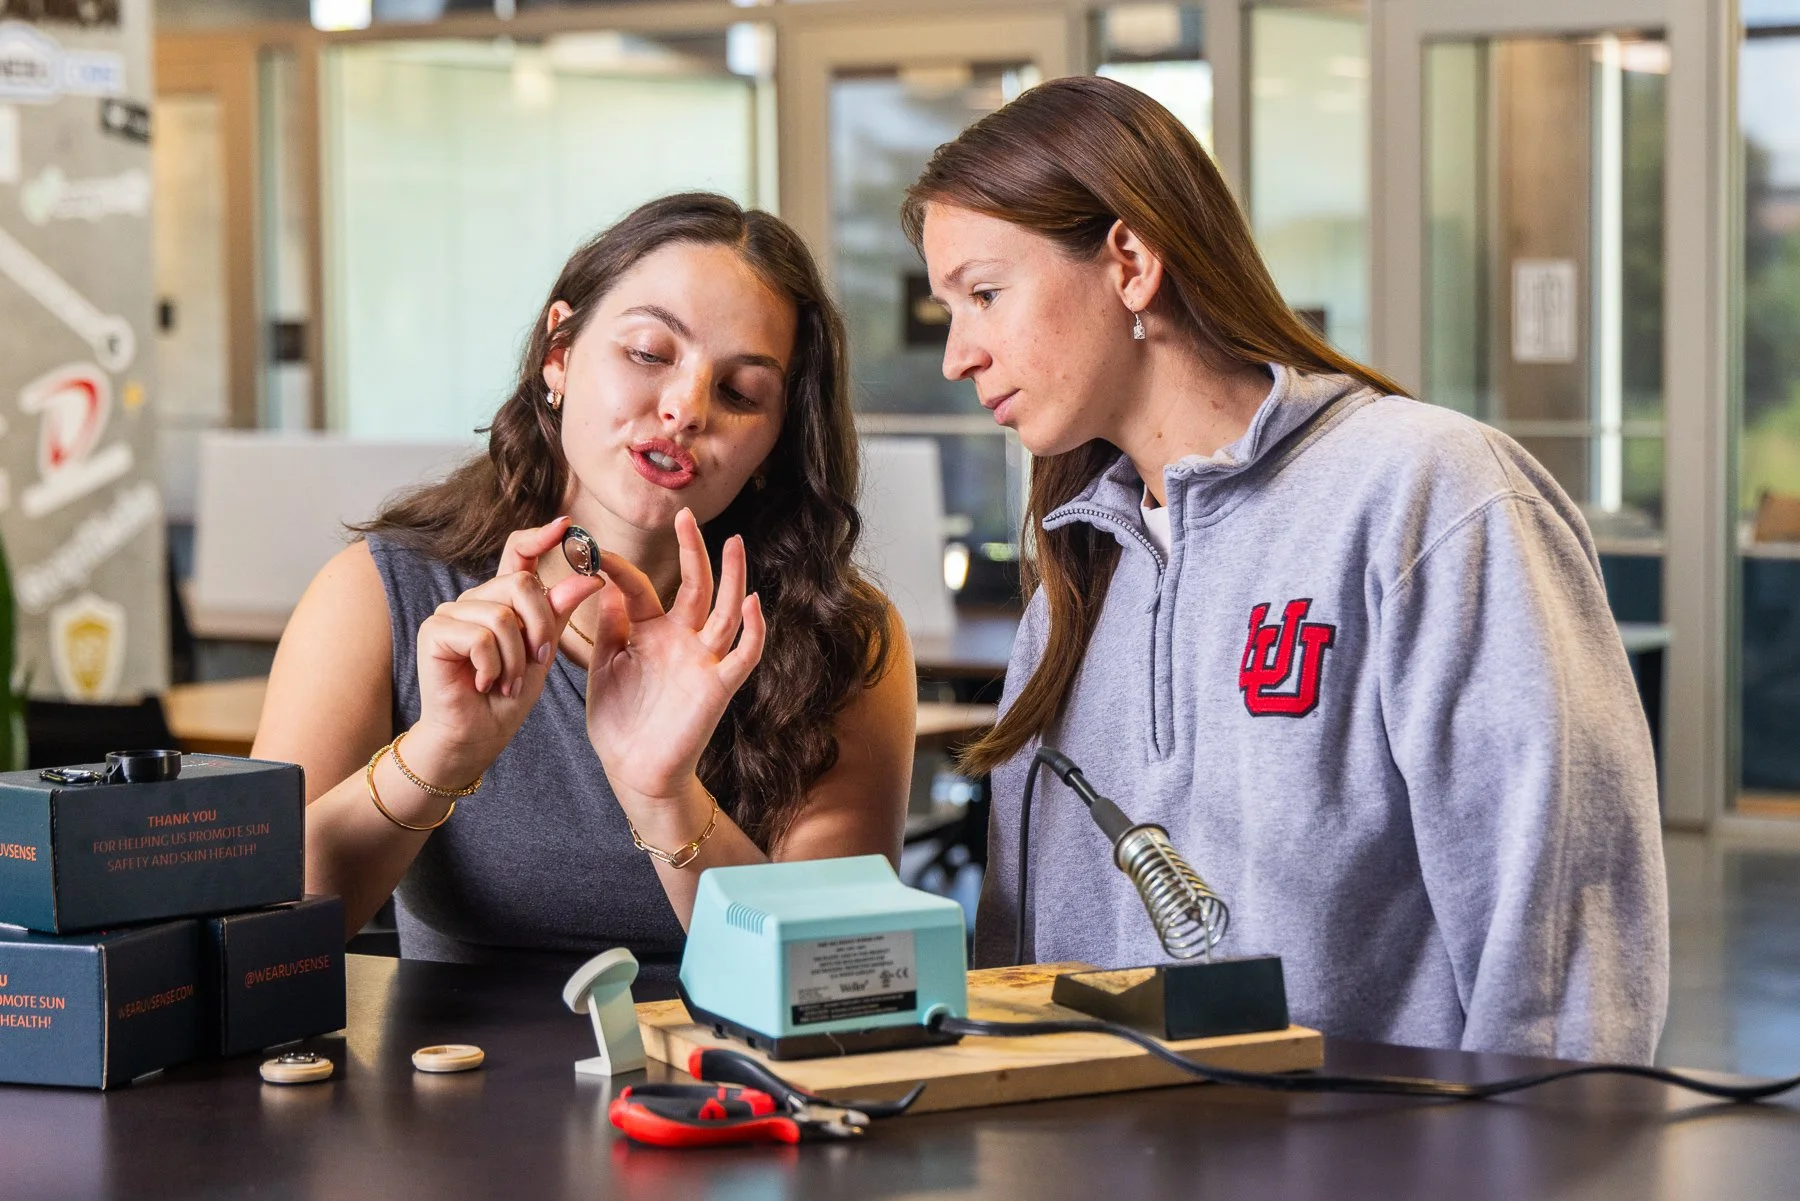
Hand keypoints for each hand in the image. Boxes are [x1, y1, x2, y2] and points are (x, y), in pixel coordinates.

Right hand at [410, 517, 603, 783]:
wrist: (476, 737)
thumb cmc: (506, 697)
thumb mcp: (542, 652)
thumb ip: (557, 615)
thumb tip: (588, 576)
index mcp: (500, 599)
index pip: (518, 552)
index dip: (541, 535)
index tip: (567, 525)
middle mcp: (474, 599)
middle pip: (520, 583)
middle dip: (541, 627)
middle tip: (536, 662)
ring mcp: (450, 612)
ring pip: (502, 615)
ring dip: (515, 657)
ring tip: (505, 681)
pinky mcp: (434, 631)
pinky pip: (481, 636)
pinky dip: (492, 666)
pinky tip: (484, 683)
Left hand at [582, 508, 764, 805]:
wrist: (634, 771)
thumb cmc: (619, 722)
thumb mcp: (605, 666)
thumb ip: (611, 627)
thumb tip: (606, 585)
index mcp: (650, 632)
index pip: (638, 587)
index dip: (615, 567)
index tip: (589, 549)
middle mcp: (681, 639)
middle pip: (694, 585)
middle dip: (692, 551)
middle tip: (684, 515)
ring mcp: (703, 660)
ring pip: (724, 610)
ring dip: (731, 577)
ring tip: (733, 543)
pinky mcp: (718, 687)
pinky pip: (742, 655)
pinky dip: (752, 630)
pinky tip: (752, 603)